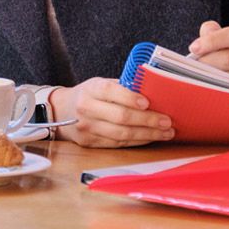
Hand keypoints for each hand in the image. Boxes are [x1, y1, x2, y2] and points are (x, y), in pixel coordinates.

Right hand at [49, 77, 173, 147]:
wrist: (62, 110)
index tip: (148, 103)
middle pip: (120, 117)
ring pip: (121, 134)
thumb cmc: (89, 95)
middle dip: (147, 120)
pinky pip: (118, 144)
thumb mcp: (100, 84)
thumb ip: (122, 88)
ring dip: (147, 134)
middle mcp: (86, 108)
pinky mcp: (90, 143)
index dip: (130, 98)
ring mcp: (87, 128)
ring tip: (166, 132)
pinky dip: (137, 141)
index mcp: (91, 89)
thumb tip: (153, 93)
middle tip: (166, 121)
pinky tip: (151, 138)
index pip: (110, 92)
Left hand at [188, 20, 228, 84]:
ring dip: (211, 75)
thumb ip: (211, 32)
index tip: (194, 48)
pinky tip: (210, 84)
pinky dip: (218, 87)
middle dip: (207, 61)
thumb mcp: (220, 39)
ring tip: (202, 74)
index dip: (211, 41)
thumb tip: (205, 34)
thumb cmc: (227, 54)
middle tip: (195, 64)